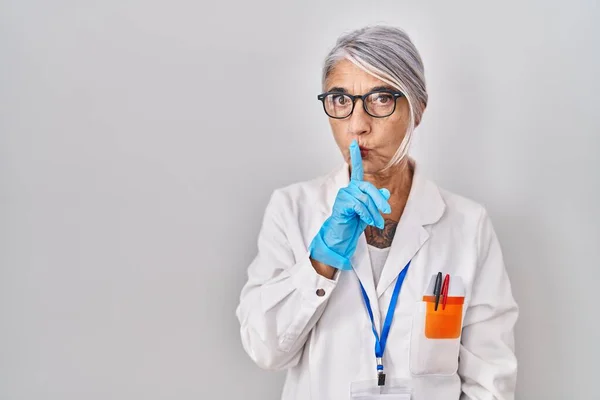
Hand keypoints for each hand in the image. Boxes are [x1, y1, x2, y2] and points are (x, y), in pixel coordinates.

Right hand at [309, 140, 390, 270]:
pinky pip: (358, 205)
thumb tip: (385, 192)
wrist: (341, 238)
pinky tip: (368, 221)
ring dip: (374, 212)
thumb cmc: (352, 224)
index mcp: (354, 189)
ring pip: (364, 198)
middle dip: (378, 200)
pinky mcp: (341, 205)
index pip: (355, 170)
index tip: (354, 144)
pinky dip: (366, 214)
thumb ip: (376, 202)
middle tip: (386, 211)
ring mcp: (343, 197)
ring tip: (377, 223)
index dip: (355, 157)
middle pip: (367, 187)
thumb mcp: (369, 212)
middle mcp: (347, 190)